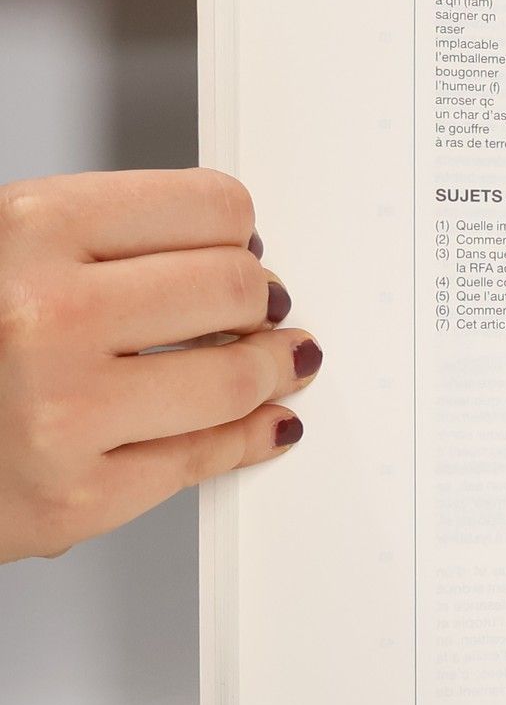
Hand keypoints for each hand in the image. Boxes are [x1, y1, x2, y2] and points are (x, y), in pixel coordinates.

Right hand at [0, 170, 319, 562]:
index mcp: (26, 230)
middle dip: (259, 299)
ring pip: (237, 376)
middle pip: (237, 289)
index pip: (210, 208)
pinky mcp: (76, 496)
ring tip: (279, 361)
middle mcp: (45, 316)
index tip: (243, 246)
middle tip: (262, 308)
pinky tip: (260, 423)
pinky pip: (203, 456)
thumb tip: (232, 245)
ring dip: (272, 368)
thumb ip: (100, 241)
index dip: (237, 232)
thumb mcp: (2, 250)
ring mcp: (63, 412)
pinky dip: (247, 437)